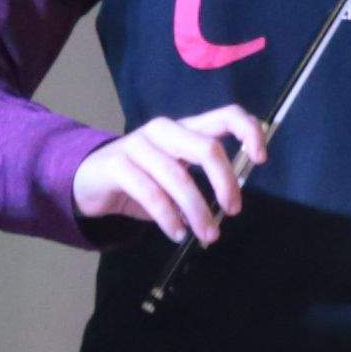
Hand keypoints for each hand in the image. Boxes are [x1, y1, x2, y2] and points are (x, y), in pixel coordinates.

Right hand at [71, 104, 267, 246]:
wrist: (90, 182)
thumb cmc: (141, 179)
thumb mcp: (176, 175)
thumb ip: (203, 180)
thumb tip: (231, 201)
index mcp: (184, 128)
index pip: (224, 116)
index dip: (248, 132)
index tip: (260, 159)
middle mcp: (163, 130)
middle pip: (206, 148)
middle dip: (225, 182)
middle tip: (232, 211)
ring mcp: (138, 145)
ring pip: (178, 176)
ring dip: (198, 211)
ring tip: (207, 235)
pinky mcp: (117, 165)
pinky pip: (150, 193)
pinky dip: (168, 217)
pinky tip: (176, 232)